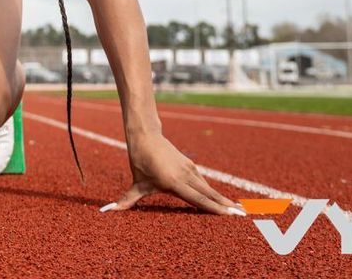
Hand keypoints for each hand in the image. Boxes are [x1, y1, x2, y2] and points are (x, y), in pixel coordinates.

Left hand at [99, 131, 243, 215]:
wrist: (146, 135)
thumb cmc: (140, 160)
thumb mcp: (136, 183)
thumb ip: (127, 200)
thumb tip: (110, 211)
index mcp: (174, 182)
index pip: (198, 199)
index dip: (214, 208)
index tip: (229, 215)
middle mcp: (185, 176)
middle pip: (209, 194)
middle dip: (225, 205)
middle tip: (242, 215)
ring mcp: (189, 169)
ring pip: (208, 187)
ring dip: (221, 198)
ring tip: (237, 208)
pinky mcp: (190, 165)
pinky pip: (203, 181)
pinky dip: (212, 190)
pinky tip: (220, 198)